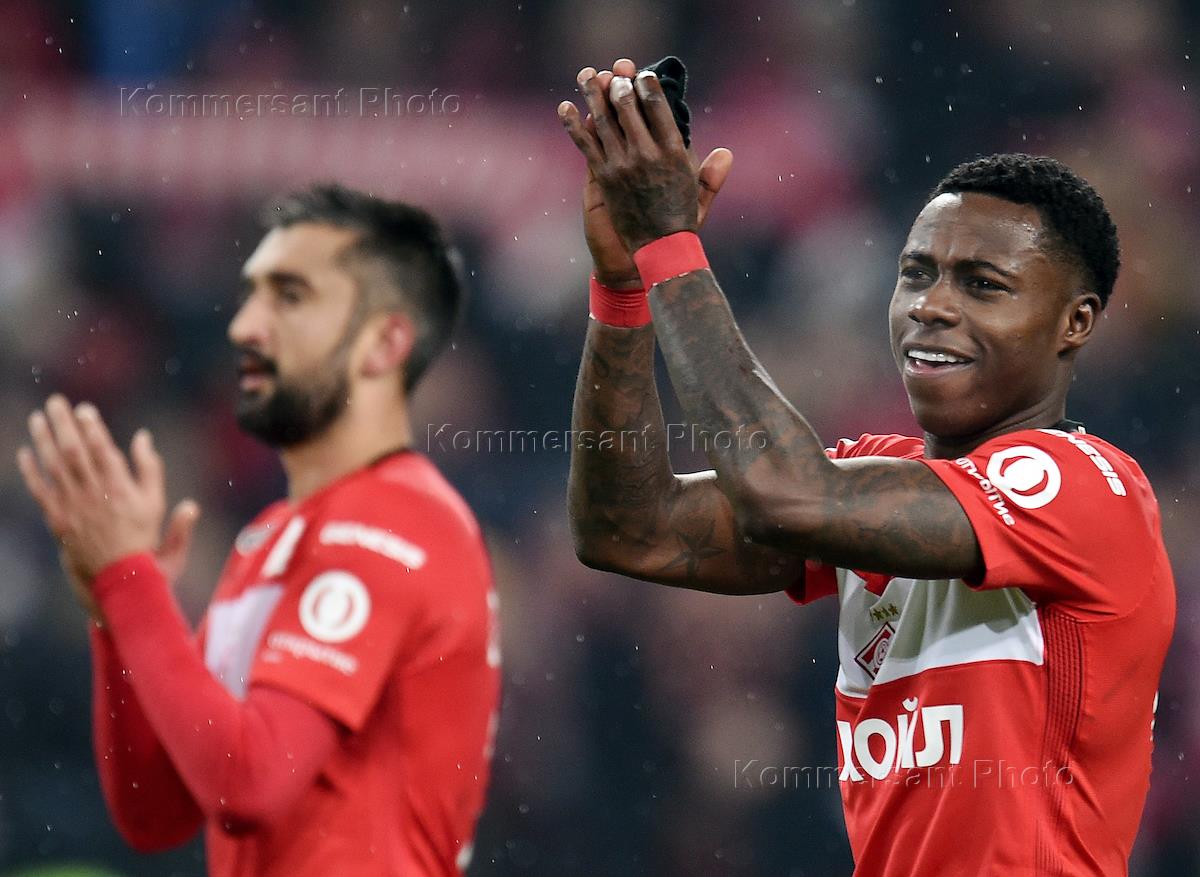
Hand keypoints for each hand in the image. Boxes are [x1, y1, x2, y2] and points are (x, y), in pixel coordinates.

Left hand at [16, 396, 199, 620]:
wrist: (122, 581)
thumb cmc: (145, 542)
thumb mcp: (157, 504)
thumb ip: (151, 469)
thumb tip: (144, 438)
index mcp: (121, 490)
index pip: (103, 451)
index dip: (92, 428)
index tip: (84, 409)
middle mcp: (94, 495)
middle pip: (74, 452)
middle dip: (63, 424)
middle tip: (56, 401)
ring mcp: (73, 508)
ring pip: (54, 467)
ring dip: (44, 440)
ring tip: (38, 417)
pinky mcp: (58, 521)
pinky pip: (40, 492)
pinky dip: (31, 471)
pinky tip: (25, 452)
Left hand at [560, 60, 733, 256]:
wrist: (657, 252)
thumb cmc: (680, 225)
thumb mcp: (701, 199)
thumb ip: (711, 176)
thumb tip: (726, 153)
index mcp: (674, 153)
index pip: (658, 107)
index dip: (647, 86)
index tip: (641, 75)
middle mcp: (648, 154)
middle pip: (629, 106)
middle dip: (619, 84)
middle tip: (613, 72)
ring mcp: (623, 165)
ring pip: (605, 120)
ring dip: (594, 93)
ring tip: (587, 74)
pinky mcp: (604, 178)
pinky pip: (586, 144)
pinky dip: (574, 124)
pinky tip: (565, 106)